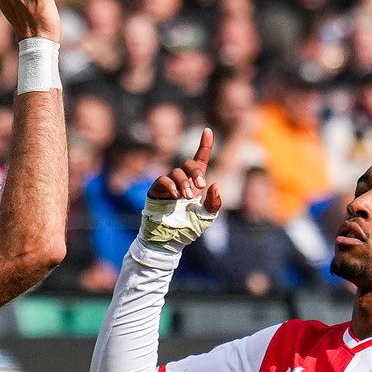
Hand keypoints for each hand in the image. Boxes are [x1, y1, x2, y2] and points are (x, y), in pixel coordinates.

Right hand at [140, 128, 221, 247]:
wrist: (169, 241)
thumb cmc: (188, 229)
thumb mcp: (207, 217)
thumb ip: (214, 202)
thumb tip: (215, 184)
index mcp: (196, 183)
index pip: (200, 160)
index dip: (204, 144)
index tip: (208, 130)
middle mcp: (182, 180)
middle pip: (189, 163)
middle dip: (195, 172)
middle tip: (199, 187)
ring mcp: (168, 185)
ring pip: (176, 172)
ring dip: (183, 183)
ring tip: (186, 197)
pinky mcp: (156, 191)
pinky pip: (162, 180)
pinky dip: (170, 186)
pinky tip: (175, 196)